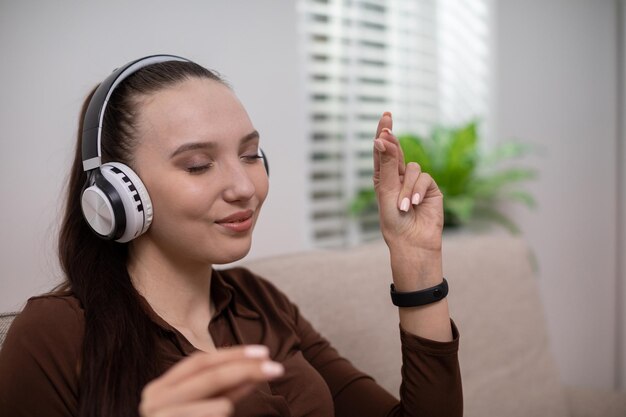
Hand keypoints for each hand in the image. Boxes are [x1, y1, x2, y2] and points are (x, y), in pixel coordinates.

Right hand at [139, 345, 282, 416]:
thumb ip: (226, 386)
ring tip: (224, 414)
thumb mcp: (206, 405)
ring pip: (219, 406)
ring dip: (231, 409)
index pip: (200, 362)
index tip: (264, 353)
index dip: (232, 354)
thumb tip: (259, 364)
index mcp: (161, 387)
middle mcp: (154, 400)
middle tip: (276, 369)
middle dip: (246, 370)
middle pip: (210, 377)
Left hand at [373, 112, 443, 252]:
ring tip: (403, 206)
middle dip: (392, 137)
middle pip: (396, 150)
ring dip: (406, 187)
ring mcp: (415, 182)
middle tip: (387, 118)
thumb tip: (383, 138)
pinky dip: (418, 191)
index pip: (382, 152)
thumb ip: (388, 163)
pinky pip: (424, 178)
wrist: (412, 241)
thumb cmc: (393, 220)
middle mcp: (398, 177)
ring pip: (411, 168)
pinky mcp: (430, 188)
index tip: (386, 116)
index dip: (384, 133)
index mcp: (383, 178)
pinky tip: (414, 205)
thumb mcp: (387, 190)